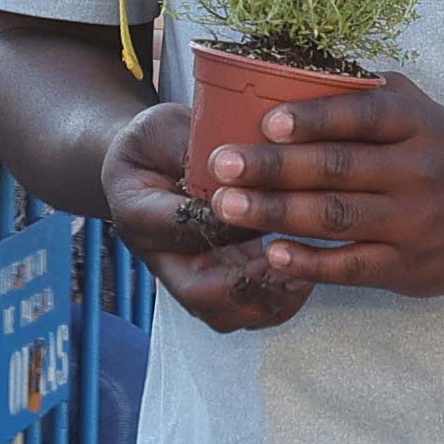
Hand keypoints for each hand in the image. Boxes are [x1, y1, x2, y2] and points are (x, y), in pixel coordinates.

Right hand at [102, 102, 315, 332]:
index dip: (230, 221)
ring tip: (301, 275)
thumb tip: (238, 164)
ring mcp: (188, 274)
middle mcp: (161, 256)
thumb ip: (194, 147)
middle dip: (249, 285)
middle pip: (198, 293)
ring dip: (265, 301)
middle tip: (287, 260)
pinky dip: (275, 304)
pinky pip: (242, 311)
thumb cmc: (156, 143)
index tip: (269, 205)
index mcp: (140, 214)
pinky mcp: (215, 280)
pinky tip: (304, 277)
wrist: (146, 165)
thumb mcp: (165, 129)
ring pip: (222, 314)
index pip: (186, 227)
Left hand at [200, 72, 443, 298]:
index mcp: (418, 125)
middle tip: (220, 166)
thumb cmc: (441, 151)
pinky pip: (352, 267)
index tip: (268, 121)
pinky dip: (309, 262)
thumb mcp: (419, 110)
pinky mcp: (409, 267)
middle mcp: (419, 172)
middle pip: (338, 169)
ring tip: (227, 206)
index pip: (365, 116)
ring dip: (276, 212)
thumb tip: (289, 75)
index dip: (316, 118)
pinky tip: (272, 252)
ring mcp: (414, 223)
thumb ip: (367, 94)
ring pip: (337, 218)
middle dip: (273, 167)